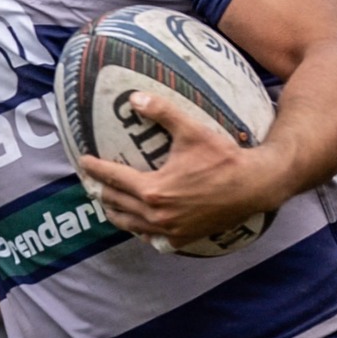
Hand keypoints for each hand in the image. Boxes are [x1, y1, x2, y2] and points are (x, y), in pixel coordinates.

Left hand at [75, 88, 280, 249]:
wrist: (253, 187)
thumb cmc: (223, 158)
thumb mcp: (192, 130)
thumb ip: (162, 112)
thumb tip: (134, 98)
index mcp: (152, 189)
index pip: (112, 178)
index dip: (94, 168)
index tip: (83, 161)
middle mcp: (156, 215)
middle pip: (116, 202)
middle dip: (100, 190)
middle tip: (91, 181)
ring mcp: (168, 231)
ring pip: (128, 224)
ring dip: (114, 212)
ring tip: (107, 202)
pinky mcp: (181, 239)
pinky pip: (150, 239)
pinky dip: (138, 230)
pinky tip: (136, 223)